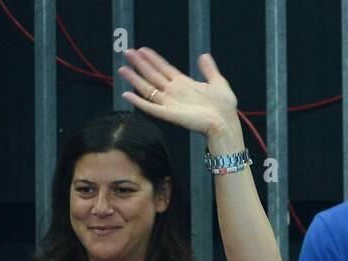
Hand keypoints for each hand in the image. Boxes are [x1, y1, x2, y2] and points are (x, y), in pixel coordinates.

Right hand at [120, 49, 238, 140]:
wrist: (225, 123)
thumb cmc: (224, 107)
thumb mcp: (218, 83)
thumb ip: (209, 69)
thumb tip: (204, 55)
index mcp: (184, 84)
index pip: (164, 68)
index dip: (153, 59)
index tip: (142, 49)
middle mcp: (174, 92)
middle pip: (152, 75)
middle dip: (140, 64)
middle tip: (127, 52)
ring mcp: (170, 103)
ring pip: (148, 89)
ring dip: (135, 79)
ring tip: (122, 69)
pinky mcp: (169, 114)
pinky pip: (150, 107)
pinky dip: (138, 102)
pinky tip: (126, 95)